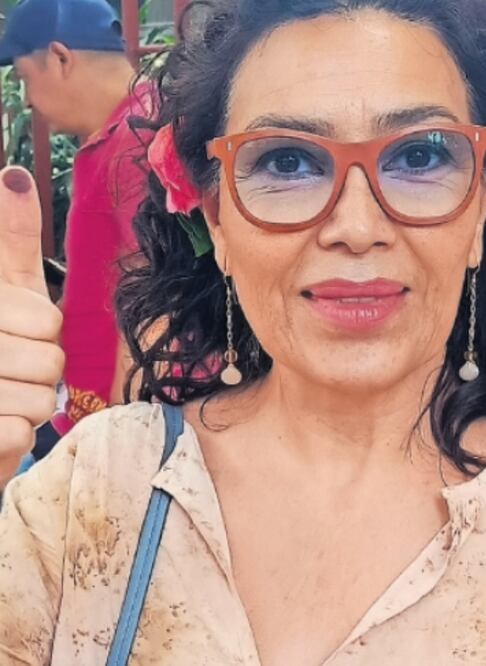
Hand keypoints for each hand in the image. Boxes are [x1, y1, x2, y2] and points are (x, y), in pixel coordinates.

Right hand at [0, 167, 64, 485]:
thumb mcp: (6, 284)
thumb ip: (11, 238)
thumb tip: (13, 175)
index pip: (46, 320)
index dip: (41, 331)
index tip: (15, 331)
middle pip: (49, 362)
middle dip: (38, 372)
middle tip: (10, 370)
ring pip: (38, 401)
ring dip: (27, 407)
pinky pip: (18, 436)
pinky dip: (11, 438)